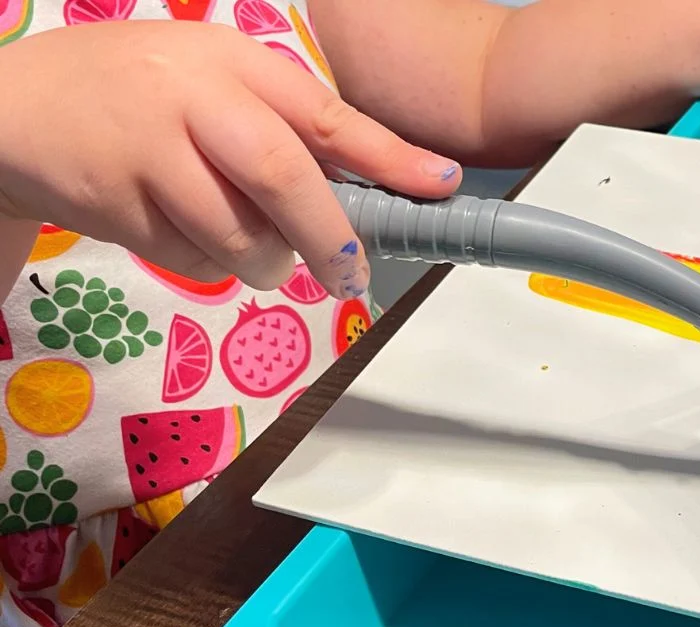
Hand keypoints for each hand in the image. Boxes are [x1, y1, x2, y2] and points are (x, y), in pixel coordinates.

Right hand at [0, 22, 462, 298]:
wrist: (15, 109)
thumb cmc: (136, 98)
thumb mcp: (208, 84)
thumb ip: (276, 124)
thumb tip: (366, 191)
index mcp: (230, 62)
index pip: (324, 114)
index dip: (390, 156)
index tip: (441, 185)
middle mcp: (191, 96)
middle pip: (283, 177)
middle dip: (330, 237)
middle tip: (352, 274)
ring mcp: (147, 148)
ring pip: (239, 236)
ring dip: (264, 263)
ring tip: (258, 253)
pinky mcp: (115, 202)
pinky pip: (191, 259)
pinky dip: (206, 265)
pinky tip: (180, 230)